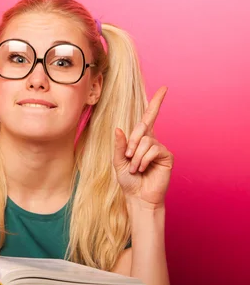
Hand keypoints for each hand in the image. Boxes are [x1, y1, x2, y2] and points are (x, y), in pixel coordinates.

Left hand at [113, 86, 173, 208]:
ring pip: (145, 140)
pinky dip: (143, 159)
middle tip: (127, 158)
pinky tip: (142, 169)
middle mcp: (151, 140)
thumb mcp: (117, 161)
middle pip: (142, 127)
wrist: (138, 197)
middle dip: (131, 143)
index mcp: (139, 139)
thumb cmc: (128, 180)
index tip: (164, 88)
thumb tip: (119, 128)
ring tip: (135, 168)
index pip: (148, 117)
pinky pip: (153, 149)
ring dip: (136, 156)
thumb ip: (119, 145)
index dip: (156, 102)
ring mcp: (160, 148)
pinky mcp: (167, 156)